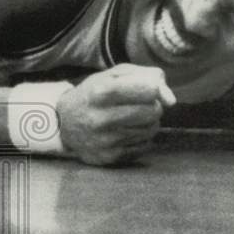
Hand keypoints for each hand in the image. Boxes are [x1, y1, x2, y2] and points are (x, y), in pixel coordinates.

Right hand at [56, 63, 175, 165]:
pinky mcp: (111, 157)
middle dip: (152, 106)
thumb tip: (170, 99)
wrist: (63, 124)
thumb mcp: (111, 75)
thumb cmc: (93, 94)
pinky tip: (127, 132)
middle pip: (153, 111)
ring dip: (148, 122)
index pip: (148, 89)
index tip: (152, 89)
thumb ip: (144, 76)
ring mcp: (106, 140)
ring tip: (132, 117)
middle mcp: (102, 118)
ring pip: (151, 129)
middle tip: (140, 104)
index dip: (156, 88)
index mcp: (101, 92)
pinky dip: (141, 137)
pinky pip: (145, 145)